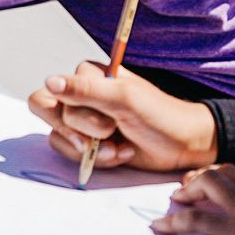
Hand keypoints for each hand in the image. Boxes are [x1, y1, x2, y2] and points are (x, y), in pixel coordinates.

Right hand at [27, 62, 217, 172]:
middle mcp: (81, 95)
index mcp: (88, 76)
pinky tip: (121, 153)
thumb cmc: (159, 115)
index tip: (103, 124)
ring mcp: (84, 120)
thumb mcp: (124, 99)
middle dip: (83, 132)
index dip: (72, 113)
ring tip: (119, 148)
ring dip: (92, 149)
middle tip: (109, 134)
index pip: (53, 91)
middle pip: (52, 114)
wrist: (183, 144)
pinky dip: (97, 159)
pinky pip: (72, 153)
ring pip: (59, 136)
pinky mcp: (90, 142)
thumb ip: (85, 90)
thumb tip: (50, 81)